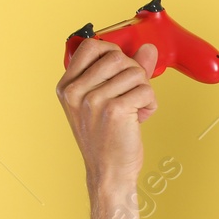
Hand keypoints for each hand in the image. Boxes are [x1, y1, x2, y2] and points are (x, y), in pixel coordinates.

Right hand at [56, 39, 159, 190]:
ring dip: (144, 89)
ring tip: (136, 108)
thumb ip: (126, 71)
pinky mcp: (114, 110)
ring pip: (135, 72)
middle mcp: (75, 91)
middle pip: (117, 56)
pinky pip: (146, 90)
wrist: (108, 173)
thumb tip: (149, 48)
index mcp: (67, 86)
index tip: (121, 67)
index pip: (89, 46)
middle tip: (132, 93)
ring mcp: (93, 100)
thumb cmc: (107, 138)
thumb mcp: (105, 101)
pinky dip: (151, 103)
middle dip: (134, 72)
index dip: (112, 50)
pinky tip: (141, 117)